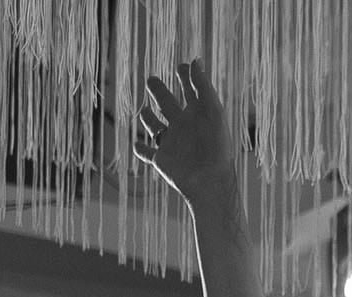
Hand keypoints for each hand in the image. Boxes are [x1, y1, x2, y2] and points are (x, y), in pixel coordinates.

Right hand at [136, 59, 235, 198]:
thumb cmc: (215, 146)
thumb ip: (202, 85)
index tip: (181, 67)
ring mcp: (171, 143)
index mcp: (196, 113)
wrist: (210, 181)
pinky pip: (147, 153)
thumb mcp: (212, 110)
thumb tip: (194, 60)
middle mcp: (182, 126)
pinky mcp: (161, 160)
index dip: (185, 76)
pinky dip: (140, 149)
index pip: (189, 89)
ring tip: (144, 112)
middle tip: (152, 80)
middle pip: (166, 103)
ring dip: (148, 119)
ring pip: (155, 127)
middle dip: (159, 91)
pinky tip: (136, 145)